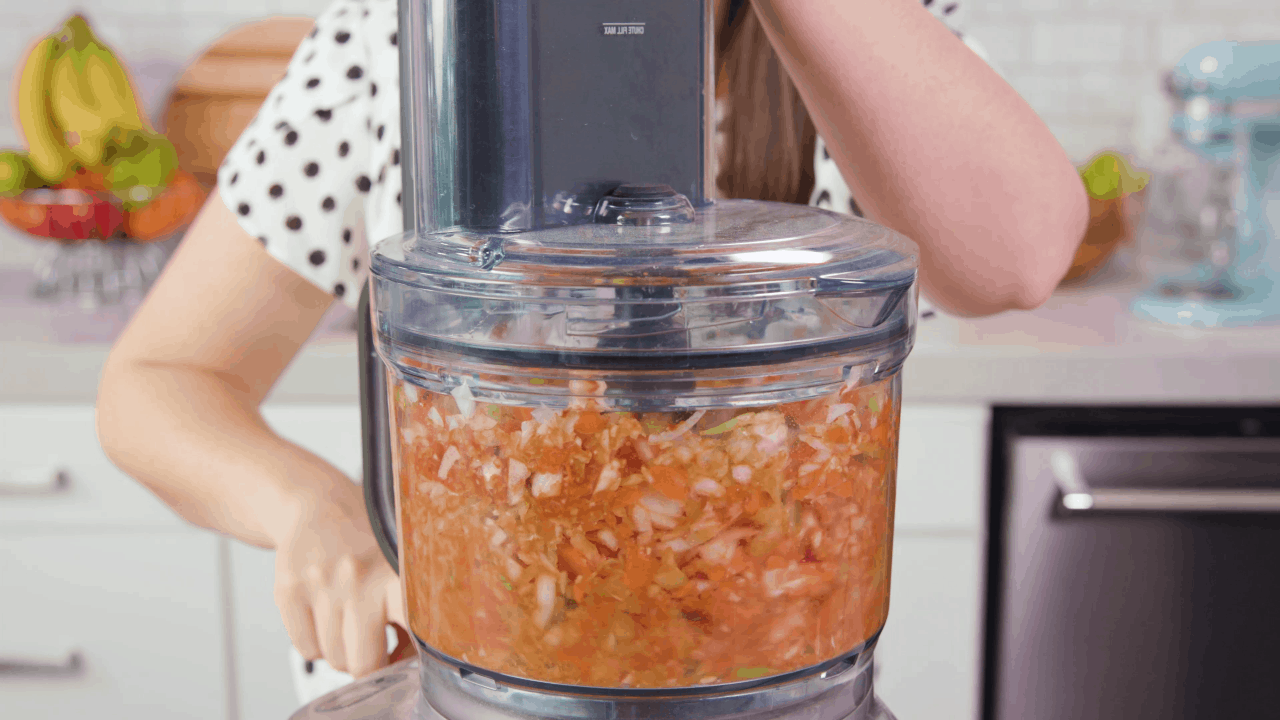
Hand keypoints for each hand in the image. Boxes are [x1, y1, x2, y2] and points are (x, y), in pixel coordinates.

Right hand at [272, 480, 405, 677]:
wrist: (316, 504)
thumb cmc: (368, 543)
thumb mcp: (400, 565)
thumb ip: (411, 611)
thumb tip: (415, 664)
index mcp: (395, 570)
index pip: (415, 628)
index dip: (416, 657)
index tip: (418, 663)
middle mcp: (358, 577)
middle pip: (363, 663)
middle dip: (370, 663)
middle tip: (374, 644)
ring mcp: (320, 584)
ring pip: (333, 658)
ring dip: (342, 650)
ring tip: (348, 620)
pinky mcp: (288, 590)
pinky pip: (306, 649)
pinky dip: (316, 643)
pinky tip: (324, 616)